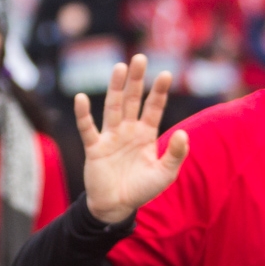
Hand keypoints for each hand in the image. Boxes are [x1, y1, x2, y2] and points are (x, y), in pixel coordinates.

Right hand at [79, 54, 189, 224]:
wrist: (116, 207)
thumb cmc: (141, 190)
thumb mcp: (165, 174)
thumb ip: (176, 154)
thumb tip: (183, 133)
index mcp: (146, 134)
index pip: (153, 107)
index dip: (159, 91)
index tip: (166, 74)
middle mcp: (128, 131)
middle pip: (132, 100)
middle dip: (136, 80)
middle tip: (139, 58)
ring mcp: (111, 137)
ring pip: (113, 107)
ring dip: (115, 88)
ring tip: (119, 68)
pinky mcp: (95, 148)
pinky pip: (88, 129)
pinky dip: (83, 115)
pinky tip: (81, 98)